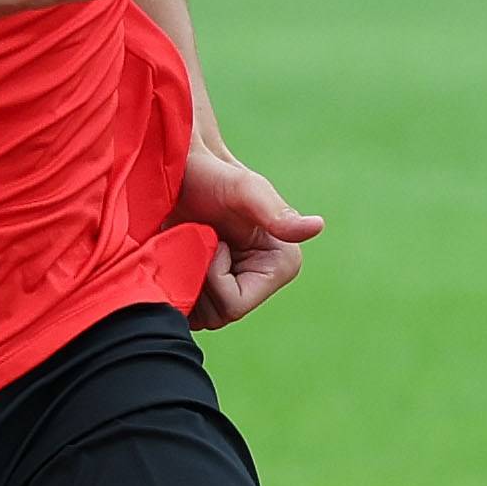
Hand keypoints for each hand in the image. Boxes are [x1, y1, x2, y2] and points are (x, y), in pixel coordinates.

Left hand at [173, 139, 325, 327]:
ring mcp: (230, 287)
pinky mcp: (204, 287)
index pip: (235, 306)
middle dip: (196, 280)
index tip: (211, 241)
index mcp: (281, 265)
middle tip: (193, 241)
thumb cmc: (210, 173)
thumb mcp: (242, 189)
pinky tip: (172, 255)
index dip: (213, 278)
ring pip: (198, 315)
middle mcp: (260, 281)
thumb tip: (316, 226)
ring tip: (184, 245)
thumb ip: (274, 211)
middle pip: (216, 316)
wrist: (179, 170)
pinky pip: (183, 309)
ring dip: (181, 282)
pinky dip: (170, 288)